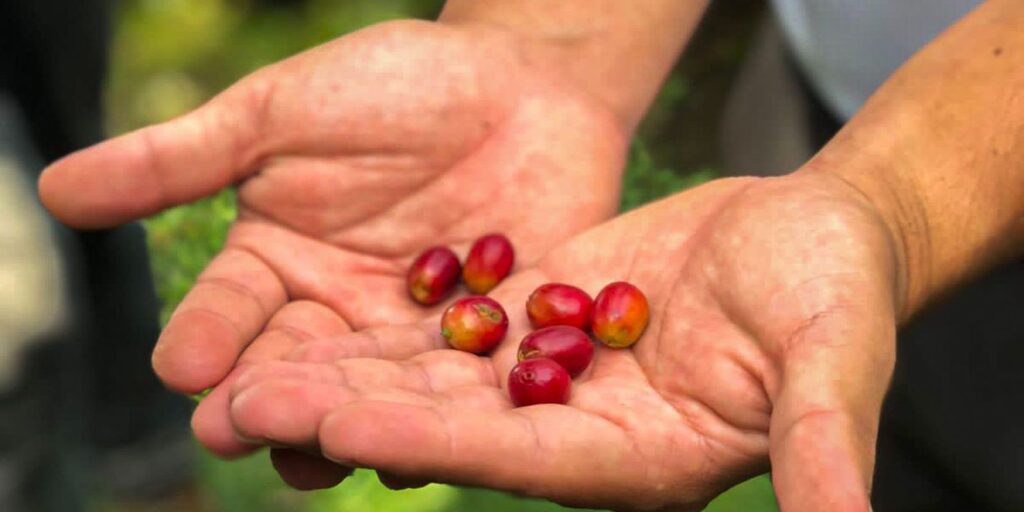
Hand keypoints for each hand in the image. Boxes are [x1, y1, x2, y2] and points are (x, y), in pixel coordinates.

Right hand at [38, 20, 626, 393]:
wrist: (523, 83)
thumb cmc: (395, 84)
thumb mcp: (280, 115)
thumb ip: (180, 160)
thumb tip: (53, 189)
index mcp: (276, 265)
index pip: (229, 312)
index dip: (205, 338)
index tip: (181, 367)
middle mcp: (336, 313)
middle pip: (295, 370)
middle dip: (268, 399)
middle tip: (237, 430)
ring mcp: (411, 337)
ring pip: (371, 394)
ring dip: (346, 424)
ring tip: (320, 454)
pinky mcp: (485, 347)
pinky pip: (458, 390)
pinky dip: (440, 419)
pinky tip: (421, 450)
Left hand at [221, 173, 900, 510]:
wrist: (816, 232)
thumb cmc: (840, 294)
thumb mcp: (836, 363)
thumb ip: (822, 449)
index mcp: (643, 458)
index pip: (522, 459)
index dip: (435, 442)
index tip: (345, 426)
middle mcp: (585, 430)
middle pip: (455, 427)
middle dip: (354, 413)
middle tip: (245, 408)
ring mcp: (559, 376)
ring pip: (438, 377)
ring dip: (348, 371)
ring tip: (249, 369)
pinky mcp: (546, 320)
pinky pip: (457, 324)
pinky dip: (391, 323)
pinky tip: (316, 314)